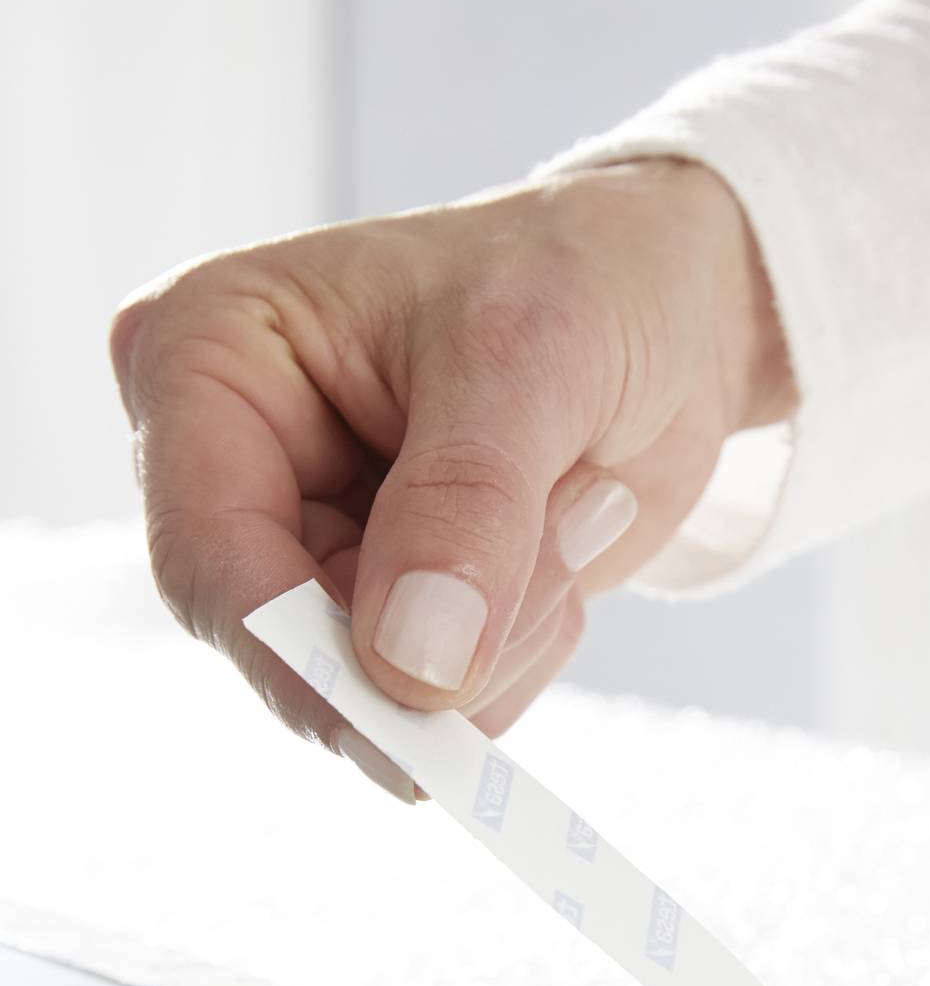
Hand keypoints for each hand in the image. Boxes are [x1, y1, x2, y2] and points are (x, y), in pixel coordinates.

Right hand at [110, 161, 793, 796]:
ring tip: (576, 496)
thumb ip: (464, 507)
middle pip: (290, 646)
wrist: (667, 307)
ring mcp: (309, 547)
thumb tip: (410, 666)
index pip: (208, 556)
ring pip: (382, 689)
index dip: (300, 655)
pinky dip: (526, 642)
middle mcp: (234, 464)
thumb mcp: (531, 357)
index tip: (414, 707)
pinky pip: (445, 700)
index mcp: (208, 357)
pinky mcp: (382, 609)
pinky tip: (563, 538)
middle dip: (449, 628)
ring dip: (508, 626)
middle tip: (577, 524)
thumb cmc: (582, 278)